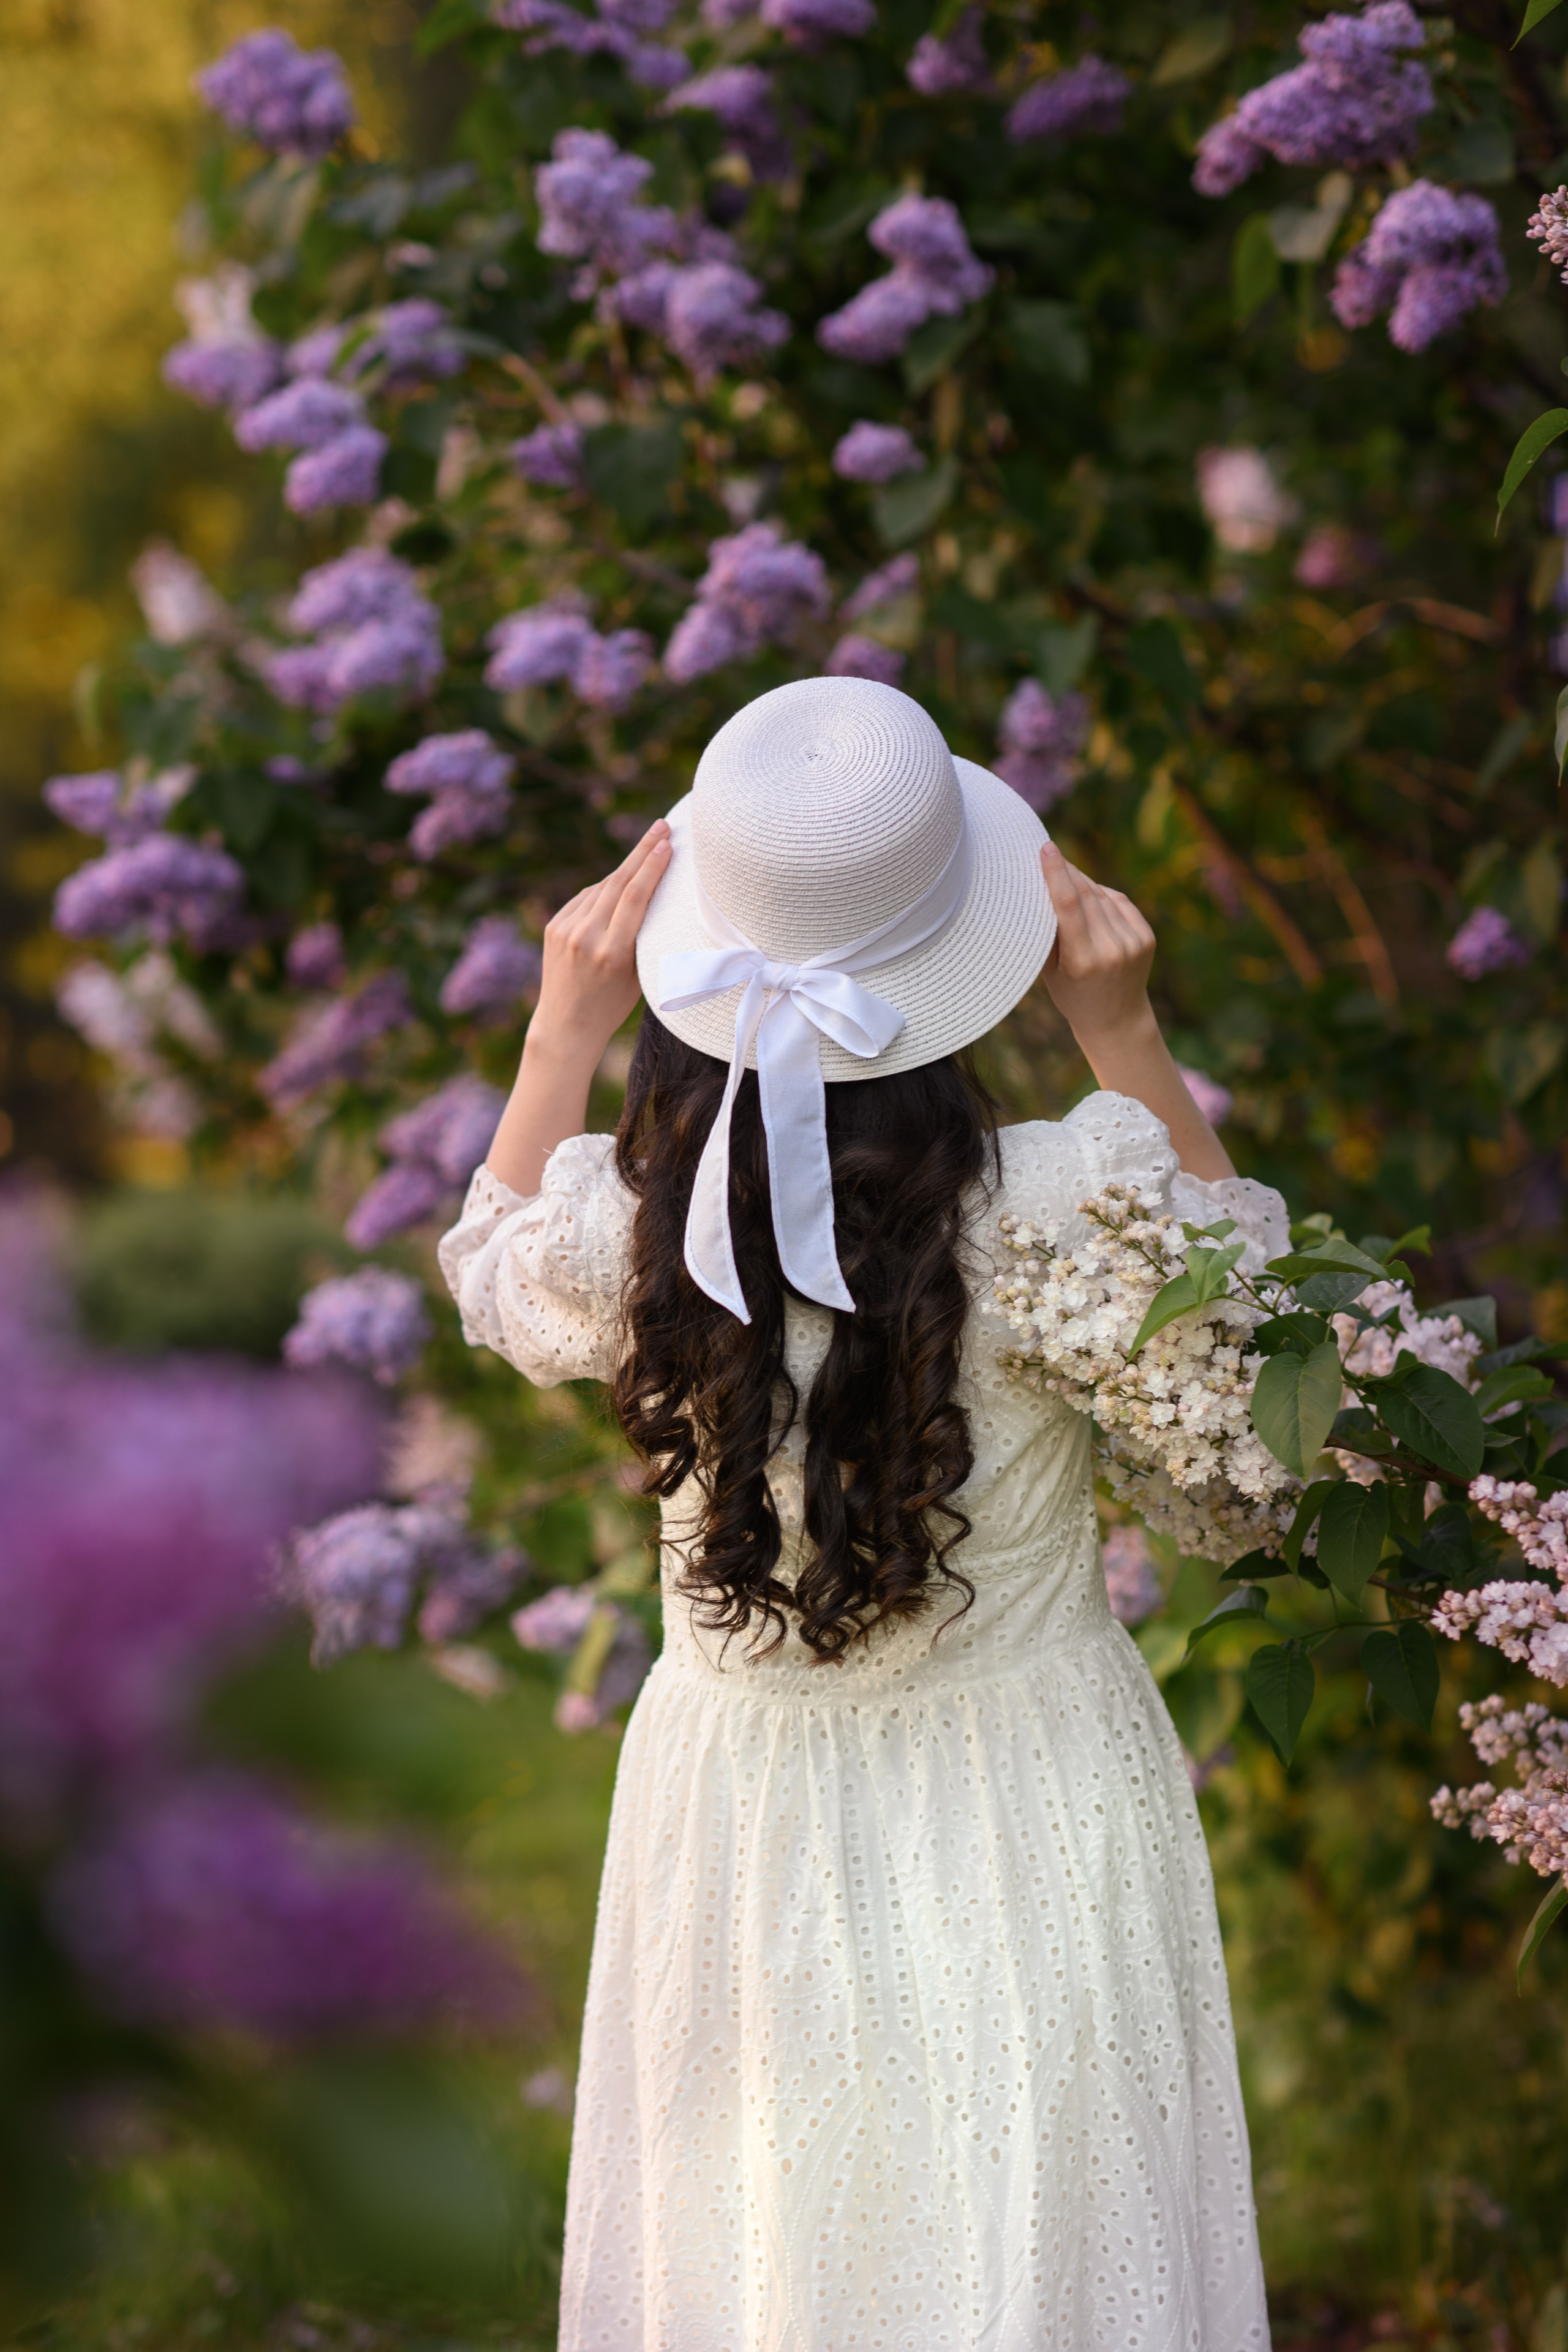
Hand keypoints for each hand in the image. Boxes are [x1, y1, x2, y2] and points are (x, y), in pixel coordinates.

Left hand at [529, 820, 670, 1061]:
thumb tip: (649, 890)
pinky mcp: (553, 926)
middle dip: (642, 851)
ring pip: (602, 887)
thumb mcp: (638, 975)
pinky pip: (585, 898)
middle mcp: (586, 937)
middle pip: (618, 882)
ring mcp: (565, 929)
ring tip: (649, 849)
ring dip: (626, 869)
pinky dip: (604, 890)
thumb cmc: (612, 1005)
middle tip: (662, 826)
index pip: (635, 897)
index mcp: (612, 953)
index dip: (652, 866)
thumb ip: (640, 935)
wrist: (565, 1025)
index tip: (668, 843)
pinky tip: (618, 885)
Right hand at [1038, 840, 1156, 1051]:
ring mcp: (1132, 943)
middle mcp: (1111, 950)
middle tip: (1050, 854)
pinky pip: (1119, 902)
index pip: (1069, 906)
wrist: (1118, 1020)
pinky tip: (1090, 896)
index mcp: (1083, 962)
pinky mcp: (1146, 937)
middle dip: (1067, 870)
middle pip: (1085, 895)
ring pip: (1102, 896)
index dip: (1057, 873)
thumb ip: (1049, 933)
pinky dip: (1102, 895)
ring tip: (1065, 876)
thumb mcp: (1050, 971)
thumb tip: (1043, 885)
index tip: (1047, 848)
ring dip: (1083, 882)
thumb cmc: (1073, 995)